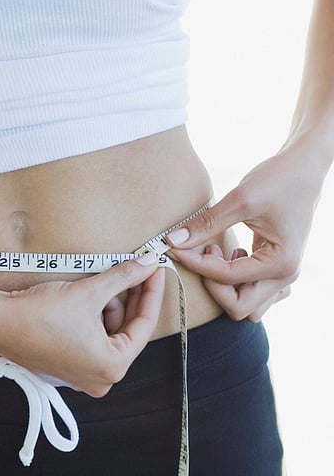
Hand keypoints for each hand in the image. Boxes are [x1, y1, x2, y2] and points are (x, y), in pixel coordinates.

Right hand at [0, 253, 164, 397]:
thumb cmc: (42, 314)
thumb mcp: (90, 292)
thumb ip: (124, 277)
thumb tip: (147, 264)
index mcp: (112, 367)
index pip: (144, 325)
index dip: (151, 292)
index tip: (155, 270)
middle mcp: (100, 379)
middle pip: (126, 331)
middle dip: (128, 299)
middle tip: (135, 270)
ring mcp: (82, 376)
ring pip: (108, 334)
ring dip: (108, 307)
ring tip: (99, 283)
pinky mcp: (66, 367)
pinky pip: (92, 341)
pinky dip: (93, 319)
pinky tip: (86, 298)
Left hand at [166, 136, 327, 321]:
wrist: (303, 168)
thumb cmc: (278, 179)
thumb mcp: (239, 199)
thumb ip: (206, 224)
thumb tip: (172, 242)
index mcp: (282, 263)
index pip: (228, 278)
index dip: (197, 264)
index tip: (174, 248)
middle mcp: (286, 276)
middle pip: (240, 307)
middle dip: (212, 287)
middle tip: (200, 254)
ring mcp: (282, 276)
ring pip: (246, 305)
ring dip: (224, 287)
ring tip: (216, 253)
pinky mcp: (274, 269)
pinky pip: (252, 292)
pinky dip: (234, 282)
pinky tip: (228, 255)